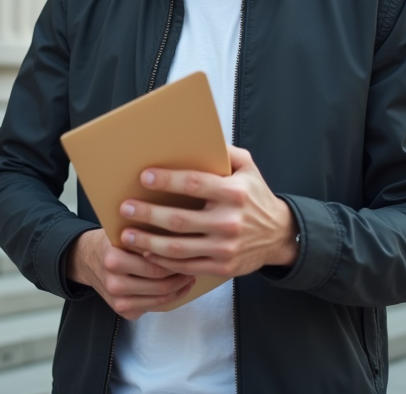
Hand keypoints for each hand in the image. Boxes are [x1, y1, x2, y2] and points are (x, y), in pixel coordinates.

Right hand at [66, 229, 194, 319]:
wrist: (85, 259)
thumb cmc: (109, 241)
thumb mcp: (122, 230)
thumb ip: (144, 234)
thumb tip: (179, 232)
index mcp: (113, 260)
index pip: (155, 264)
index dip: (177, 259)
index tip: (190, 251)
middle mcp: (114, 283)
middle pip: (160, 285)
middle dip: (182, 276)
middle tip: (195, 264)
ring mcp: (118, 301)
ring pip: (160, 300)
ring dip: (179, 289)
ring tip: (190, 275)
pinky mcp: (123, 312)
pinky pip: (155, 308)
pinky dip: (171, 299)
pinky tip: (179, 287)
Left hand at [118, 145, 297, 279]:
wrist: (279, 235)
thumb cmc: (256, 196)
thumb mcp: (248, 167)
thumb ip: (225, 152)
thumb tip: (197, 137)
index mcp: (234, 193)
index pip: (194, 184)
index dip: (167, 180)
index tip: (144, 176)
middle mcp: (230, 221)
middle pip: (179, 220)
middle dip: (148, 214)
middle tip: (125, 208)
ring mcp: (225, 248)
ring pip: (178, 248)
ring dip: (148, 241)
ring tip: (127, 234)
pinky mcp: (222, 267)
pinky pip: (186, 266)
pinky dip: (163, 260)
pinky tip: (147, 252)